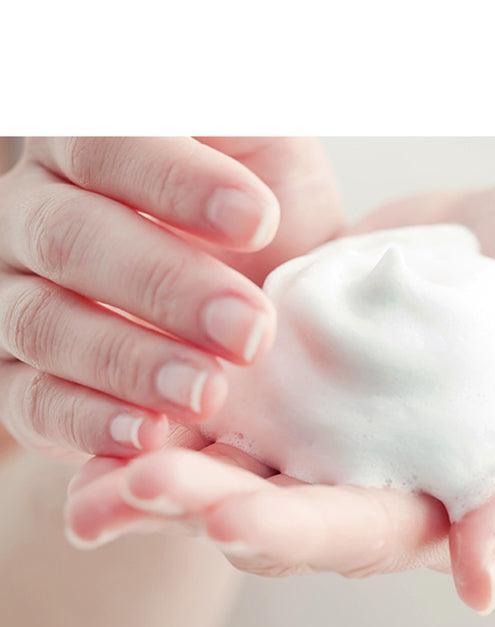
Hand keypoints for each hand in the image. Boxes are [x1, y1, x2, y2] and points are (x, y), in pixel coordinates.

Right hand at [0, 137, 342, 458]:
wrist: (263, 300)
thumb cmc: (265, 223)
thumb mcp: (270, 155)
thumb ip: (244, 127)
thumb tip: (225, 125)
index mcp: (93, 146)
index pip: (110, 144)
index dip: (177, 182)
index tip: (258, 220)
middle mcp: (40, 215)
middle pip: (71, 239)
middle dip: (165, 286)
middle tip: (249, 331)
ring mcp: (20, 297)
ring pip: (45, 323)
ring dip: (130, 361)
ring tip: (208, 391)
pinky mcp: (23, 377)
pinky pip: (31, 400)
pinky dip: (87, 420)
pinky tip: (148, 435)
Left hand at [66, 182, 494, 612]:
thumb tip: (480, 589)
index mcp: (421, 497)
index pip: (348, 532)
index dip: (290, 529)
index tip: (227, 517)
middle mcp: (355, 467)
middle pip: (267, 501)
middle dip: (196, 499)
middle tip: (126, 488)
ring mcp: (316, 410)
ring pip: (227, 448)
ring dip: (159, 456)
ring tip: (94, 458)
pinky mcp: (290, 352)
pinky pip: (224, 373)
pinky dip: (171, 383)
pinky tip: (121, 373)